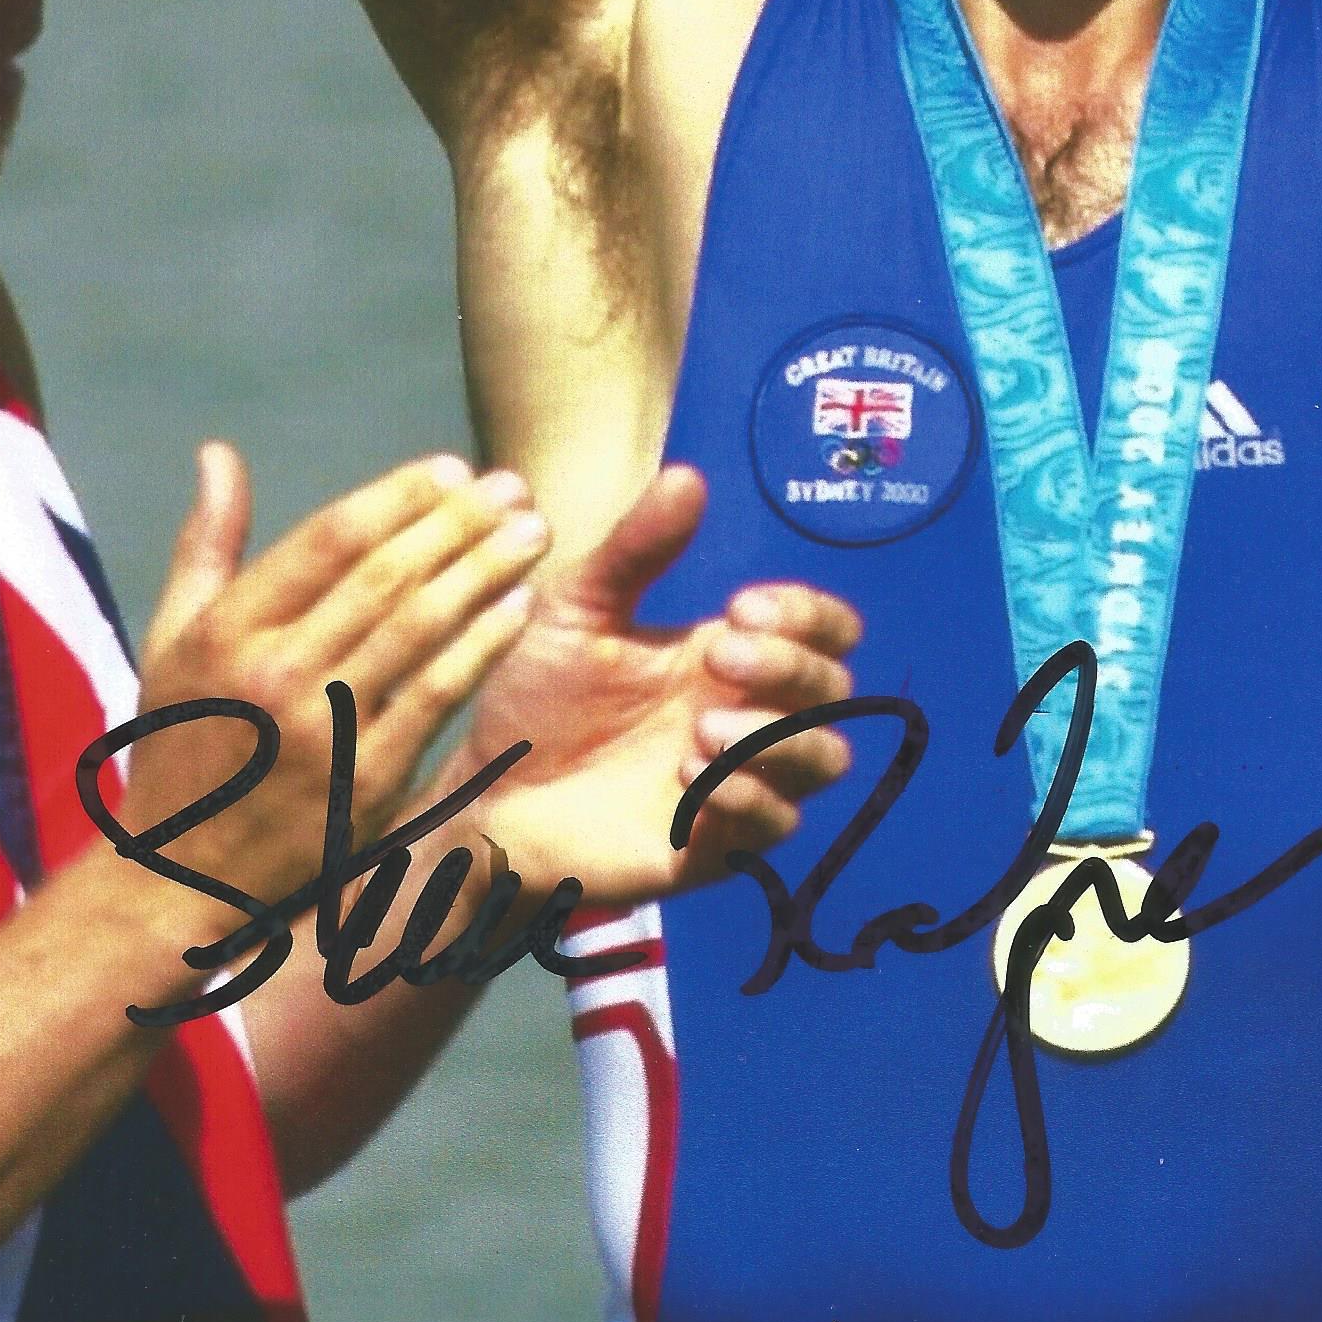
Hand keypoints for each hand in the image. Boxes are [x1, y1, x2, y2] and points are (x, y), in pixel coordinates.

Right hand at [120, 444, 545, 909]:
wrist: (181, 882)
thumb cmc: (185, 743)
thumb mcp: (172, 640)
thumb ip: (207, 543)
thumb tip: (220, 451)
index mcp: (230, 630)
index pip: (330, 539)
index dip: (399, 495)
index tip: (453, 467)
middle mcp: (275, 673)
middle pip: (386, 575)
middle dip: (459, 522)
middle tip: (513, 486)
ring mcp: (322, 730)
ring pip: (419, 628)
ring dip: (484, 570)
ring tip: (533, 531)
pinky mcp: (362, 782)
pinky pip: (436, 697)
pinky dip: (482, 645)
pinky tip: (520, 608)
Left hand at [461, 465, 859, 908]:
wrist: (486, 792)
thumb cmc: (536, 697)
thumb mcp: (580, 609)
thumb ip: (636, 549)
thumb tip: (688, 475)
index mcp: (729, 655)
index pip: (825, 629)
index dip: (807, 614)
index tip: (741, 607)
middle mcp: (748, 715)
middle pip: (835, 690)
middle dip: (792, 665)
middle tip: (721, 655)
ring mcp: (737, 782)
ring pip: (825, 758)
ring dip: (781, 736)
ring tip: (704, 727)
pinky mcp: (714, 845)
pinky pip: (776, 825)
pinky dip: (750, 797)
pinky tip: (691, 775)